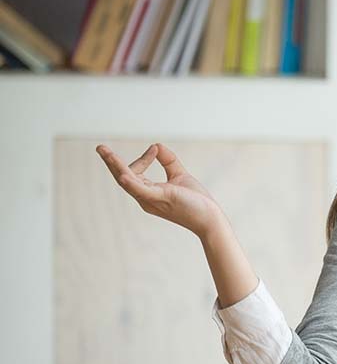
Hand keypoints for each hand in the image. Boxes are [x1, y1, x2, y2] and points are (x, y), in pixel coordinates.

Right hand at [96, 142, 224, 237]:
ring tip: (105, 152)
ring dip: (115, 166)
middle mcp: (145, 198)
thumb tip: (156, 144)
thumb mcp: (179, 176)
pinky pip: (141, 191)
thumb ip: (168, 161)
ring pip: (127, 181)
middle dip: (111, 162)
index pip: (135, 173)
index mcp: (148, 192)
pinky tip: (123, 175)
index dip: (143, 158)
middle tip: (100, 148)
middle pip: (123, 177)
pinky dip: (132, 183)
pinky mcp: (161, 199)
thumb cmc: (196, 201)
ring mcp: (151, 200)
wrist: (210, 218)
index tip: (155, 149)